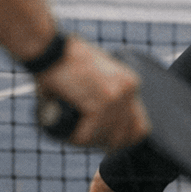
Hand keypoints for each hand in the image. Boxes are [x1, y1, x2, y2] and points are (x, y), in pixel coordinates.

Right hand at [34, 38, 150, 150]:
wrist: (50, 50)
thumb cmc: (64, 65)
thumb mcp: (93, 79)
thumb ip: (103, 100)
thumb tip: (104, 130)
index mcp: (130, 83)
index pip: (140, 127)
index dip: (120, 138)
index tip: (103, 139)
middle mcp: (128, 89)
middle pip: (124, 137)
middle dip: (103, 141)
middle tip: (84, 133)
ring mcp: (116, 96)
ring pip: (105, 138)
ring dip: (86, 138)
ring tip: (73, 126)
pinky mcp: (100, 103)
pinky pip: (87, 136)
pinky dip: (73, 135)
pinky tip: (67, 123)